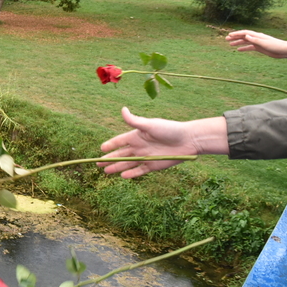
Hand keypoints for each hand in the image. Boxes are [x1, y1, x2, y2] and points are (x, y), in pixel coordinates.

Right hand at [98, 108, 227, 178]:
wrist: (188, 140)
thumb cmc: (170, 129)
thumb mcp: (150, 125)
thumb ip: (135, 121)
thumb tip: (122, 109)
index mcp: (137, 135)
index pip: (119, 141)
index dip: (110, 144)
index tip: (101, 148)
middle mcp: (139, 146)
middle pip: (120, 154)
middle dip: (109, 159)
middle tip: (97, 163)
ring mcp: (145, 156)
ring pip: (127, 163)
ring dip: (117, 167)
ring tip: (106, 171)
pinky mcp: (153, 165)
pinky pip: (139, 170)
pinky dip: (131, 173)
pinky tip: (123, 176)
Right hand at [226, 30, 286, 59]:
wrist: (283, 50)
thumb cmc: (275, 46)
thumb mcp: (263, 43)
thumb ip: (254, 39)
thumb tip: (246, 35)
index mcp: (257, 35)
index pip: (245, 33)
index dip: (237, 33)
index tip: (229, 35)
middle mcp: (256, 38)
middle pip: (244, 36)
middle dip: (235, 37)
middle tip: (226, 39)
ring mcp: (257, 43)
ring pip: (245, 42)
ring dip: (238, 42)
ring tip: (230, 44)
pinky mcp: (259, 47)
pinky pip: (249, 47)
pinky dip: (243, 48)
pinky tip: (239, 50)